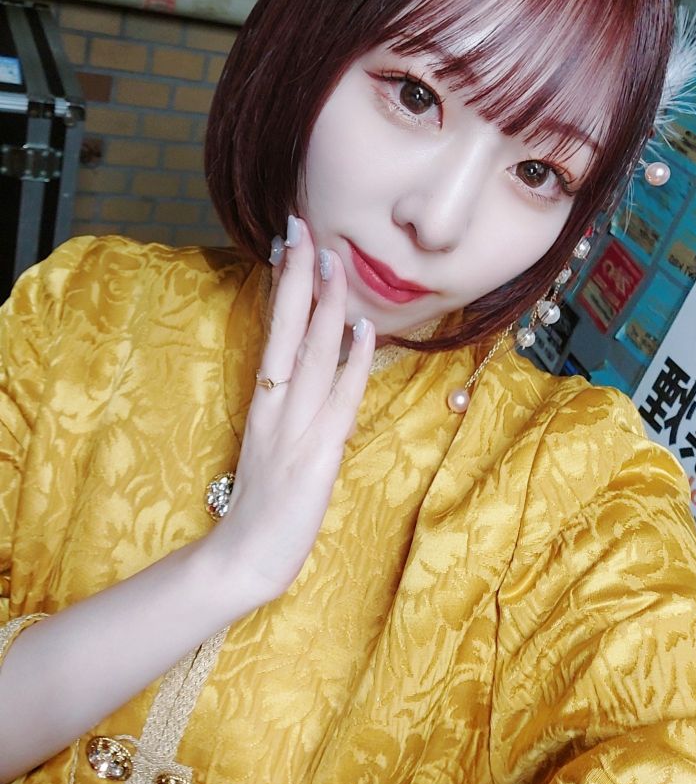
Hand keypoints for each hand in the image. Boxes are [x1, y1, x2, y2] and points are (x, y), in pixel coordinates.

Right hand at [207, 216, 374, 609]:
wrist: (244, 556)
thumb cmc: (262, 500)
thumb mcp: (272, 440)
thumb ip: (291, 403)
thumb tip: (319, 364)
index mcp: (265, 399)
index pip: (275, 328)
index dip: (284, 284)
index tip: (291, 240)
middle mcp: (276, 404)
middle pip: (288, 329)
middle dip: (299, 277)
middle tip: (305, 228)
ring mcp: (294, 428)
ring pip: (313, 355)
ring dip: (326, 306)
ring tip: (335, 262)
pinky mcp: (315, 456)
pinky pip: (338, 402)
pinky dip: (352, 364)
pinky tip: (364, 331)